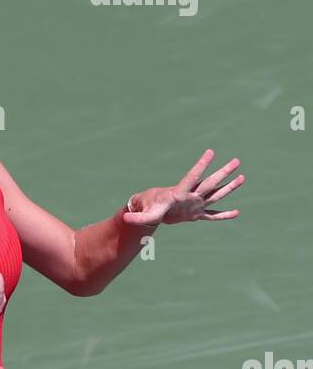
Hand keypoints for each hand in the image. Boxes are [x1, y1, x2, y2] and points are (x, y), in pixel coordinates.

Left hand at [124, 149, 243, 225]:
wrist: (152, 210)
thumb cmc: (148, 207)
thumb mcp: (144, 213)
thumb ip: (137, 216)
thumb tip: (126, 217)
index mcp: (180, 193)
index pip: (192, 177)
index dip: (201, 165)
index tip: (210, 152)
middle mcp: (191, 196)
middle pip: (210, 183)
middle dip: (223, 173)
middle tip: (237, 161)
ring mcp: (196, 204)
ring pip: (215, 194)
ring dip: (228, 187)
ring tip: (242, 177)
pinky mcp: (196, 214)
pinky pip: (212, 215)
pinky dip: (223, 215)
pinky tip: (236, 213)